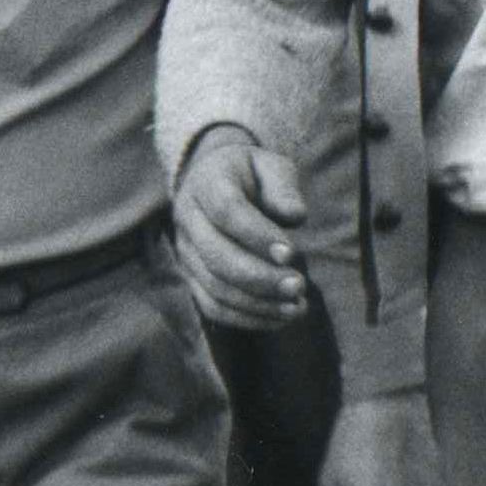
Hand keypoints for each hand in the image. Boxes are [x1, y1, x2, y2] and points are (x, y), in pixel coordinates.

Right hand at [173, 126, 312, 331]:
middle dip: (261, 277)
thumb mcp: (272, 167)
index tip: (292, 253)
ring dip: (258, 304)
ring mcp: (185, 253)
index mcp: (207, 182)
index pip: (227, 211)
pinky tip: (280, 317)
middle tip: (299, 286)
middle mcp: (187, 219)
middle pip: (217, 257)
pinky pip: (213, 307)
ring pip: (215, 288)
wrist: (216, 183)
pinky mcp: (191, 278)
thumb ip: (283, 188)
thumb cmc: (253, 176)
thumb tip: (294, 216)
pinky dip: (248, 318)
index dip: (257, 235)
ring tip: (297, 307)